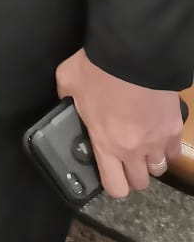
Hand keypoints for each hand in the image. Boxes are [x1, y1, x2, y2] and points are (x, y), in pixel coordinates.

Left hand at [55, 48, 184, 196]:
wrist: (131, 53)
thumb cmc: (96, 68)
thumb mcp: (68, 81)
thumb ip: (66, 98)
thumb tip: (66, 100)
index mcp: (106, 144)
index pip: (116, 187)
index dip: (114, 185)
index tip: (110, 173)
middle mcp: (134, 150)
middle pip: (140, 182)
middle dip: (133, 173)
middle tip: (126, 157)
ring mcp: (158, 140)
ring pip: (159, 167)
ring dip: (151, 160)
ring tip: (143, 144)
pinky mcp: (174, 127)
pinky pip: (175, 150)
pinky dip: (168, 146)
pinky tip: (158, 133)